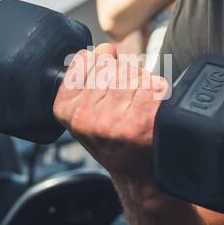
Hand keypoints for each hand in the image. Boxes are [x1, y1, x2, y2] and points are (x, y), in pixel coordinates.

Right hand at [53, 43, 168, 187]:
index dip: (98, 68)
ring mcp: (117, 115)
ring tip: (136, 109)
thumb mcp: (83, 115)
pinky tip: (150, 111)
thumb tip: (104, 48)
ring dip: (138, 83)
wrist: (140, 175)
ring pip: (132, 70)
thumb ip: (84, 80)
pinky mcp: (144, 114)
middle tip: (123, 104)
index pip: (83, 60)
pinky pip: (152, 80)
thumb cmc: (113, 142)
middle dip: (120, 75)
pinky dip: (156, 90)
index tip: (103, 90)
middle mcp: (88, 114)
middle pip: (109, 63)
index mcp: (67, 110)